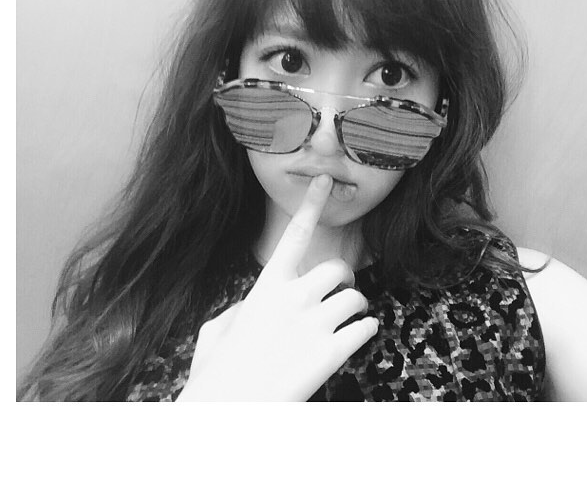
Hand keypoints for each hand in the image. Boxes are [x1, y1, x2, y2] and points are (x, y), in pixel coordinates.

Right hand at [177, 174, 378, 400]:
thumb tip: (255, 305)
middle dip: (344, 277)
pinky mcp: (331, 353)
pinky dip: (366, 330)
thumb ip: (242, 309)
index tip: (324, 180)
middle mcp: (293, 297)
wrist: (224, 411)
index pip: (295, 234)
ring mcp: (314, 324)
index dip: (311, 203)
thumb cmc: (217, 372)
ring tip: (348, 317)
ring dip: (357, 306)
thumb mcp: (218, 328)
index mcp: (266, 286)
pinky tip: (355, 338)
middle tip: (342, 290)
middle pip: (337, 268)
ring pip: (356, 297)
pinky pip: (365, 329)